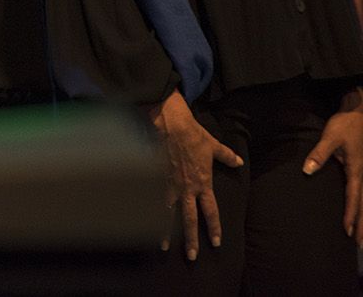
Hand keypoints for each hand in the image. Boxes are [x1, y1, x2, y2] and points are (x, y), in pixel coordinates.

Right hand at [150, 90, 241, 259]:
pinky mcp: (155, 176)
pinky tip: (144, 220)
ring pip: (168, 213)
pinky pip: (153, 197)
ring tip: (164, 247)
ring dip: (165, 231)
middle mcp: (186, 188)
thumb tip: (238, 161)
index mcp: (202, 183)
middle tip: (193, 257)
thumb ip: (226, 156)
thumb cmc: (193, 134)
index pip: (210, 211)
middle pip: (189, 219)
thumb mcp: (213, 145)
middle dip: (191, 239)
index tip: (215, 242)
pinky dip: (149, 210)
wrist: (170, 124)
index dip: (213, 227)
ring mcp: (169, 184)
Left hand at [304, 92, 362, 244]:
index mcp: (357, 170)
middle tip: (359, 243)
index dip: (350, 215)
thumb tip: (307, 171)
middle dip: (362, 224)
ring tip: (362, 235)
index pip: (353, 198)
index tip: (347, 231)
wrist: (360, 113)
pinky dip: (362, 205)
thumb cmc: (346, 125)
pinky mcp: (361, 168)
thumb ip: (318, 154)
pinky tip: (360, 212)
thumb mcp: (330, 138)